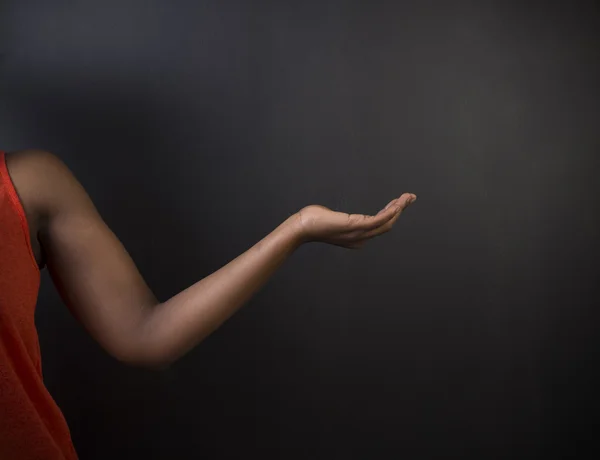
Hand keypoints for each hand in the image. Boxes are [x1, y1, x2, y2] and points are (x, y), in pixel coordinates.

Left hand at [295, 193, 416, 248]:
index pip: (379, 226)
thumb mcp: (333, 220)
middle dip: (400, 210)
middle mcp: (360, 238)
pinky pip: (379, 220)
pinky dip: (390, 211)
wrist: (302, 227)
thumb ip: (342, 220)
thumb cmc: (312, 222)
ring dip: (399, 208)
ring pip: (386, 222)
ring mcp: (359, 233)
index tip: (399, 203)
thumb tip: (341, 217)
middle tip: (410, 197)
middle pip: (387, 225)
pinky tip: (397, 204)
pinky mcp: (356, 226)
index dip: (391, 214)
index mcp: (356, 238)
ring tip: (407, 197)